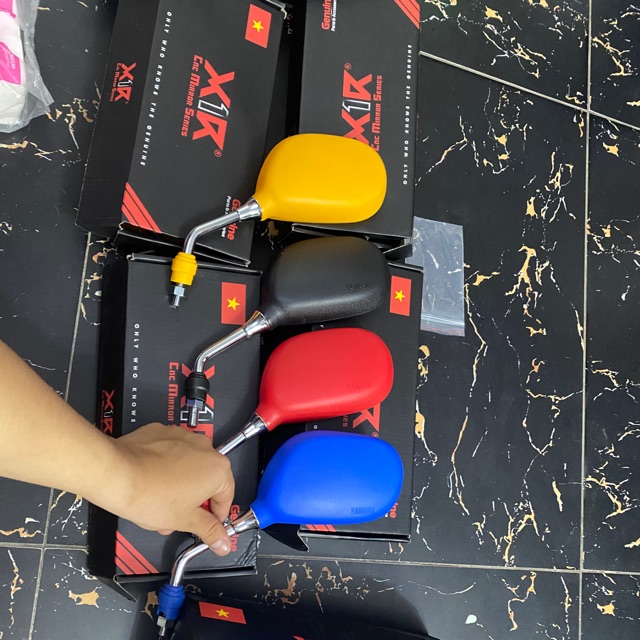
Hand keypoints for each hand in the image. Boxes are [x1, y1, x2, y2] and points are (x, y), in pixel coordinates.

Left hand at [110, 423, 234, 555]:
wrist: (117, 474)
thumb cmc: (150, 495)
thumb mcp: (184, 521)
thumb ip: (209, 531)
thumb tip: (223, 542)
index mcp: (217, 469)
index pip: (226, 497)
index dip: (215, 516)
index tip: (207, 525)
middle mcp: (204, 448)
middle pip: (207, 480)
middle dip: (194, 501)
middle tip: (179, 517)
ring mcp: (183, 437)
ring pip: (189, 466)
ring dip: (180, 484)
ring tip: (160, 502)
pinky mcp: (163, 432)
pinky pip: (171, 452)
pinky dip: (166, 466)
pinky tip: (153, 481)